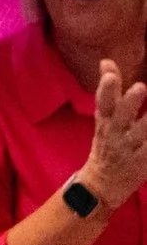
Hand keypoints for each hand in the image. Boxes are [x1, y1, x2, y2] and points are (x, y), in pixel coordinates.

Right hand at [79, 61, 146, 209]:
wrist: (102, 183)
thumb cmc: (107, 142)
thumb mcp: (103, 117)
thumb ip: (108, 90)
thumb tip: (106, 61)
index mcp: (105, 121)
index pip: (102, 102)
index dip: (106, 89)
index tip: (110, 75)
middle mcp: (114, 134)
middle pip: (120, 117)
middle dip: (129, 103)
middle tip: (141, 87)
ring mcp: (129, 150)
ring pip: (141, 136)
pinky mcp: (142, 165)